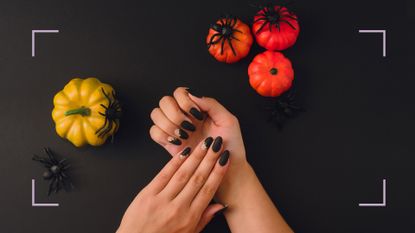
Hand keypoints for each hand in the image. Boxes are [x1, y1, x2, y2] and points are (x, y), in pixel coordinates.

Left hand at [117, 136, 229, 232]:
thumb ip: (204, 219)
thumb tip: (219, 205)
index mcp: (190, 218)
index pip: (208, 190)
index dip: (218, 172)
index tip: (225, 158)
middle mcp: (177, 208)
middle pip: (198, 178)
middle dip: (210, 159)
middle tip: (217, 144)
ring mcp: (162, 200)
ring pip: (183, 174)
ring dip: (196, 156)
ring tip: (204, 144)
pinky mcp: (147, 195)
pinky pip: (164, 174)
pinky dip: (175, 162)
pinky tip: (184, 152)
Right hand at [149, 87, 248, 202]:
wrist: (227, 168)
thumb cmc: (232, 146)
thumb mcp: (228, 120)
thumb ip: (212, 104)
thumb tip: (192, 95)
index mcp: (198, 108)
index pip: (180, 92)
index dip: (185, 101)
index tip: (198, 115)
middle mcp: (184, 116)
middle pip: (164, 101)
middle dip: (175, 113)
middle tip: (191, 127)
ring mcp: (175, 129)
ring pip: (156, 114)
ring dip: (168, 123)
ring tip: (185, 135)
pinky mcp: (168, 143)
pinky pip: (154, 132)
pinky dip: (163, 134)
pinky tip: (178, 142)